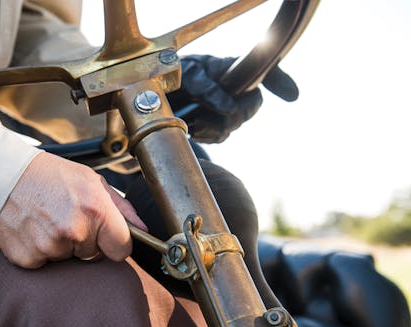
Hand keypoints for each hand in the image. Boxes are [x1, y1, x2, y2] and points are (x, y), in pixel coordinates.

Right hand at [0, 152, 146, 267]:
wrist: (3, 176)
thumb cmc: (50, 176)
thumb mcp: (90, 181)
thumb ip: (121, 207)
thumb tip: (143, 230)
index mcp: (95, 210)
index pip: (121, 249)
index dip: (115, 243)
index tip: (105, 236)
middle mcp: (75, 231)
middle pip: (93, 256)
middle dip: (85, 241)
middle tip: (66, 217)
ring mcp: (50, 247)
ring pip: (68, 259)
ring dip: (61, 245)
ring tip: (47, 220)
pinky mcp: (28, 258)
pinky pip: (44, 263)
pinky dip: (39, 251)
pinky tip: (33, 230)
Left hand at [167, 54, 298, 142]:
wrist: (156, 96)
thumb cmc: (174, 76)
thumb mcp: (187, 75)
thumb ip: (207, 87)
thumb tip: (230, 108)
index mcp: (233, 68)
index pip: (265, 71)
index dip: (281, 81)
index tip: (292, 96)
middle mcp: (235, 87)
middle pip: (250, 106)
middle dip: (232, 116)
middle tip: (204, 118)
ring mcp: (227, 107)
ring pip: (233, 125)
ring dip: (214, 128)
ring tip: (193, 123)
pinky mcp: (216, 126)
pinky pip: (220, 137)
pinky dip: (207, 136)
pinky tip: (193, 130)